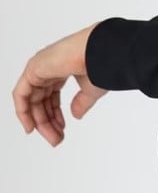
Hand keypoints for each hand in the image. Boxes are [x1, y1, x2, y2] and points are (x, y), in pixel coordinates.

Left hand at [12, 23, 108, 146]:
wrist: (101, 52)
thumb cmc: (100, 64)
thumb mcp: (90, 91)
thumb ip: (81, 103)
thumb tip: (75, 115)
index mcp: (61, 69)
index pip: (51, 96)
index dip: (55, 115)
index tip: (61, 130)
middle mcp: (48, 68)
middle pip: (41, 100)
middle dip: (48, 122)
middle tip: (56, 140)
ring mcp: (39, 67)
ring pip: (31, 100)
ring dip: (39, 121)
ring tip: (51, 137)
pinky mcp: (34, 69)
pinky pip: (21, 94)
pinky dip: (23, 111)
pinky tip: (30, 125)